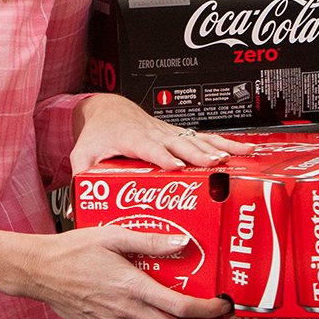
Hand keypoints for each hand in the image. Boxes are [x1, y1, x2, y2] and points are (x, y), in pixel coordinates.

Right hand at [0, 226, 225, 318]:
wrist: (39, 272)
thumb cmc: (73, 250)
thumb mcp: (112, 236)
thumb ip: (150, 241)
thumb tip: (183, 242)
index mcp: (133, 287)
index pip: (182, 308)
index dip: (209, 311)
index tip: (222, 305)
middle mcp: (127, 312)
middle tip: (207, 316)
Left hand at [68, 94, 237, 171]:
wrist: (108, 109)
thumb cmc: (98, 134)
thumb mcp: (82, 154)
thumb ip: (81, 176)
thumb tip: (75, 208)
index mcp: (131, 138)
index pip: (148, 147)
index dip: (161, 156)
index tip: (175, 166)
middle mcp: (153, 133)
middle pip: (178, 143)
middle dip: (196, 154)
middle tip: (214, 165)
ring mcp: (168, 132)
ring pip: (195, 138)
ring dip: (216, 147)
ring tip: (235, 156)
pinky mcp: (177, 134)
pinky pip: (203, 137)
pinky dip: (224, 142)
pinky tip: (242, 150)